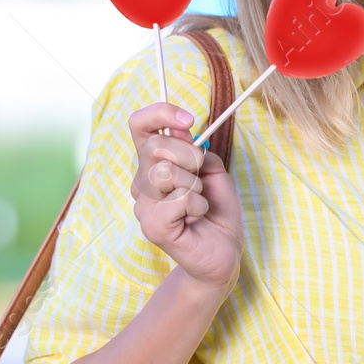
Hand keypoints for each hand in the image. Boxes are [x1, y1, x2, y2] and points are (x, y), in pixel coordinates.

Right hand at [127, 102, 243, 291]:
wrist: (224, 250)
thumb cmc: (216, 209)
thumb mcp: (213, 170)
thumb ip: (197, 149)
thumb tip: (182, 134)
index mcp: (154, 162)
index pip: (139, 125)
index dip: (160, 113)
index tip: (188, 120)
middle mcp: (142, 181)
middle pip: (156, 146)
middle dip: (191, 157)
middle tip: (201, 179)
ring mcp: (143, 205)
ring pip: (165, 172)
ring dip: (194, 185)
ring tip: (198, 202)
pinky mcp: (152, 226)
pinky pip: (178, 199)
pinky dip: (197, 206)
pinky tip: (196, 218)